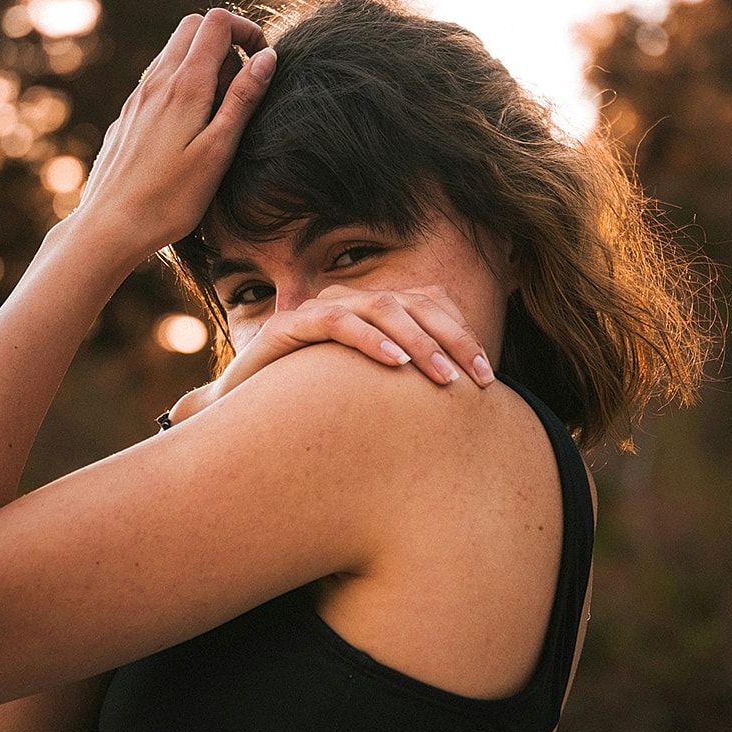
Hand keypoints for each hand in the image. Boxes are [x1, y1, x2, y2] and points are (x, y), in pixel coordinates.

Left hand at [73, 8, 274, 259]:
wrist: (111, 226)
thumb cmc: (170, 199)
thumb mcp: (218, 151)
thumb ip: (242, 100)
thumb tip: (266, 58)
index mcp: (184, 85)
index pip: (216, 22)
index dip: (245, 31)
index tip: (262, 63)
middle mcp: (156, 82)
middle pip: (191, 28)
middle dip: (224, 43)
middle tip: (238, 88)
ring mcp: (137, 98)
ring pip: (172, 54)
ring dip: (201, 66)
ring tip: (214, 115)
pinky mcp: (127, 118)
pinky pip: (156, 83)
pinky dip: (180, 87)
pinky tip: (186, 132)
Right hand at [165, 283, 493, 424]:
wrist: (243, 428)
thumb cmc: (313, 420)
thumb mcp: (373, 406)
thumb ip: (409, 396)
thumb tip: (469, 410)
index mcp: (372, 317)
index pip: (429, 307)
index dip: (462, 335)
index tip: (487, 379)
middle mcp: (348, 305)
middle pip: (413, 304)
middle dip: (450, 340)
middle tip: (475, 380)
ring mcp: (317, 311)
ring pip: (380, 308)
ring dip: (417, 341)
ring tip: (442, 377)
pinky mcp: (289, 328)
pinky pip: (335, 321)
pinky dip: (368, 339)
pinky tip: (394, 364)